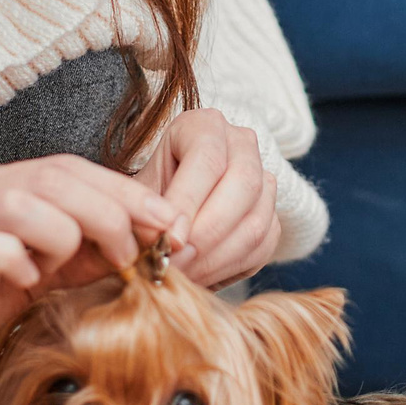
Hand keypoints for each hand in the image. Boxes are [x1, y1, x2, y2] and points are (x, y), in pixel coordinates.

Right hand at [0, 156, 184, 404]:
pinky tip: (23, 286)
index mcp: (0, 190)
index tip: (172, 223)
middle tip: (135, 254)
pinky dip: (20, 264)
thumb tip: (146, 244)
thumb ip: (80, 255)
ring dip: (64, 237)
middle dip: (111, 213)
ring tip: (66, 272)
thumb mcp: (34, 276)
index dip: (127, 191)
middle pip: (57, 177)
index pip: (74, 168)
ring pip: (25, 202)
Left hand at [137, 108, 280, 289]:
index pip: (206, 158)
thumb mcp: (133, 197)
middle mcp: (241, 145)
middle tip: (175, 264)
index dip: (188, 201)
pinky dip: (230, 268)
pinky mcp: (272, 217)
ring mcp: (263, 180)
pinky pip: (263, 246)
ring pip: (256, 221)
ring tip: (182, 278)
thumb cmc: (142, 199)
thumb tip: (156, 242)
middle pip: (242, 185)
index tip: (168, 240)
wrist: (161, 214)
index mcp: (204, 126)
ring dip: (216, 257)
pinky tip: (200, 277)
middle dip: (206, 233)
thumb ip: (141, 213)